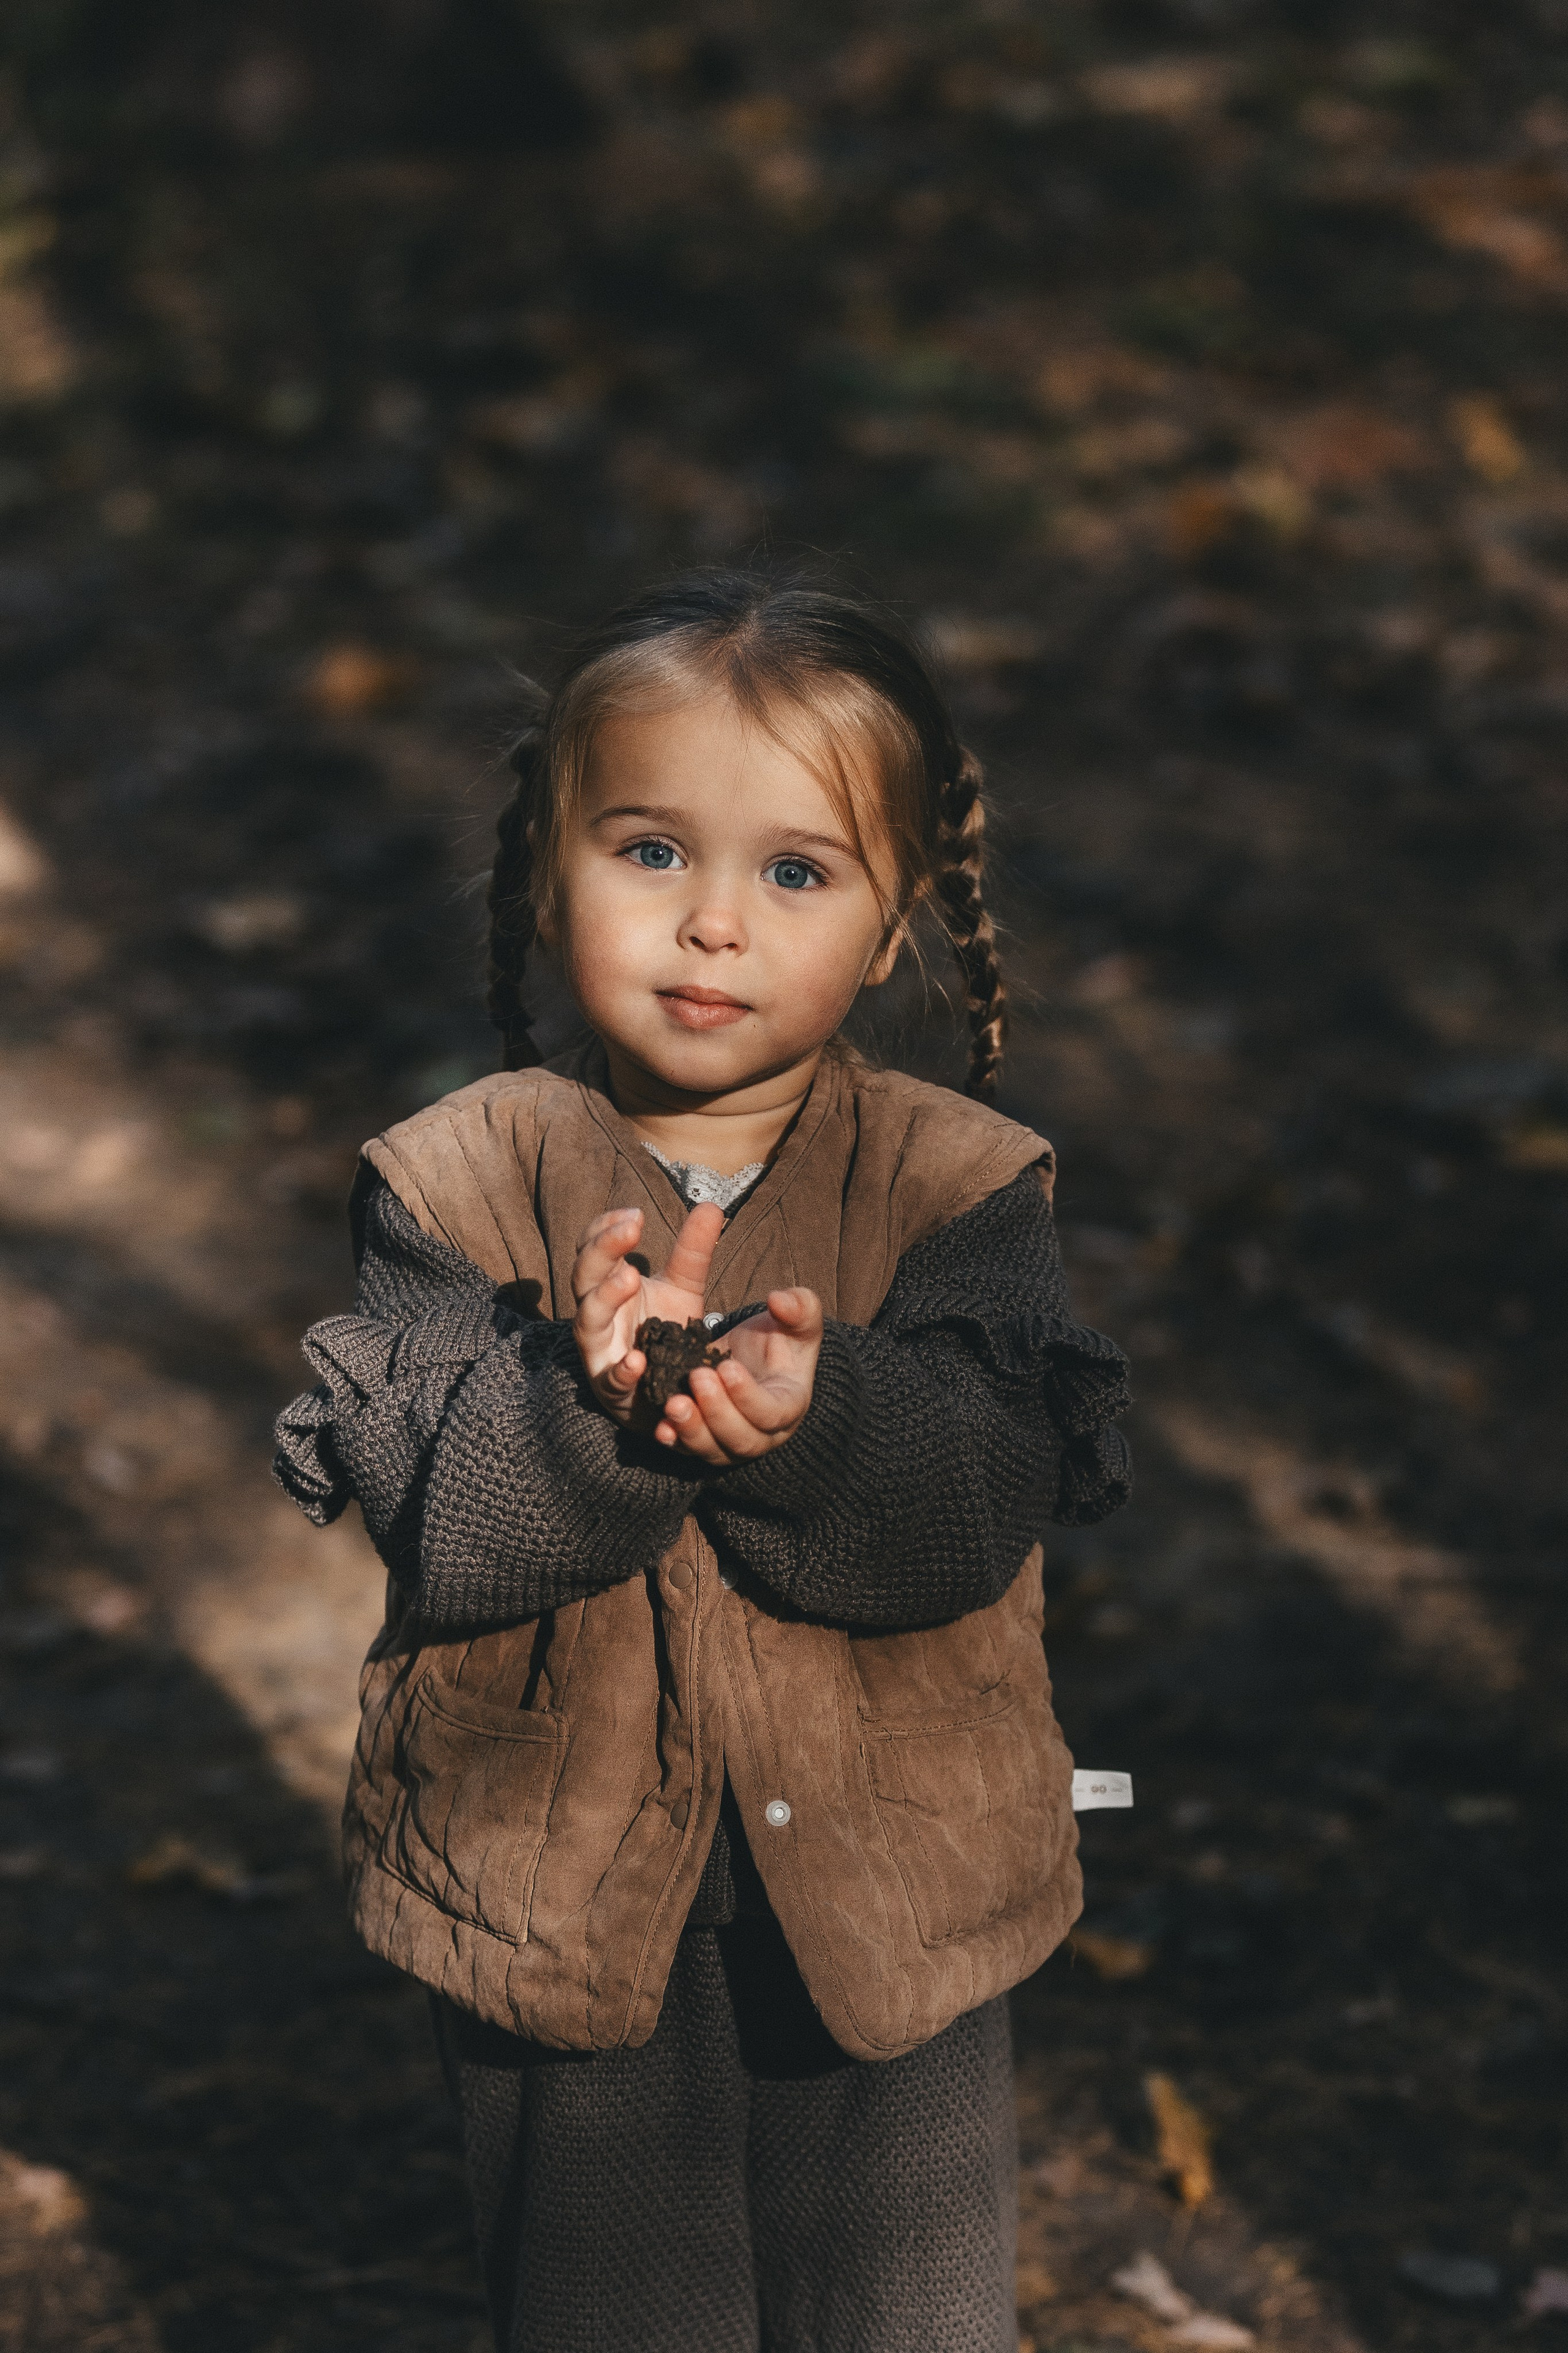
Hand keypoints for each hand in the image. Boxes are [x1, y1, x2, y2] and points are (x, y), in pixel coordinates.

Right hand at [571, 1201, 723, 1424]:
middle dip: (602, 1249)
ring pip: (588, 1320)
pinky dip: (621, 1370)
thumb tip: (712, 1205)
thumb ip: (694, 1251)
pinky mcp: (612, 1387)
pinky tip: (636, 1360)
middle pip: (584, 1274)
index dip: (605, 1227)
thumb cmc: (662, 1333)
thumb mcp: (683, 1288)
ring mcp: (600, 1350)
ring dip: (604, 1297)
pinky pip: (611, 1378)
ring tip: (628, 1277)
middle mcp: (596, 1312)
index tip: (635, 1215)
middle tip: (630, 1229)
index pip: (592, 1247)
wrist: (664, 1390)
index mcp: (607, 1284)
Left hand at [655, 1288, 821, 1465]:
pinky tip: (661, 1427)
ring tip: (673, 1404)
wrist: (754, 1357)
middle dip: (717, 1412)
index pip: (772, 1413)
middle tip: (696, 1377)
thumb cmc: (780, 1338)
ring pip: (713, 1450)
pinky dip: (674, 1440)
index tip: (726, 1366)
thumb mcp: (797, 1318)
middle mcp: (762, 1434)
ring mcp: (730, 1443)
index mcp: (789, 1406)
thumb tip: (779, 1299)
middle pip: (742, 1439)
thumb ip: (799, 1307)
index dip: (749, 1396)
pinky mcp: (704, 1442)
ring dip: (691, 1430)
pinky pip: (688, 1449)